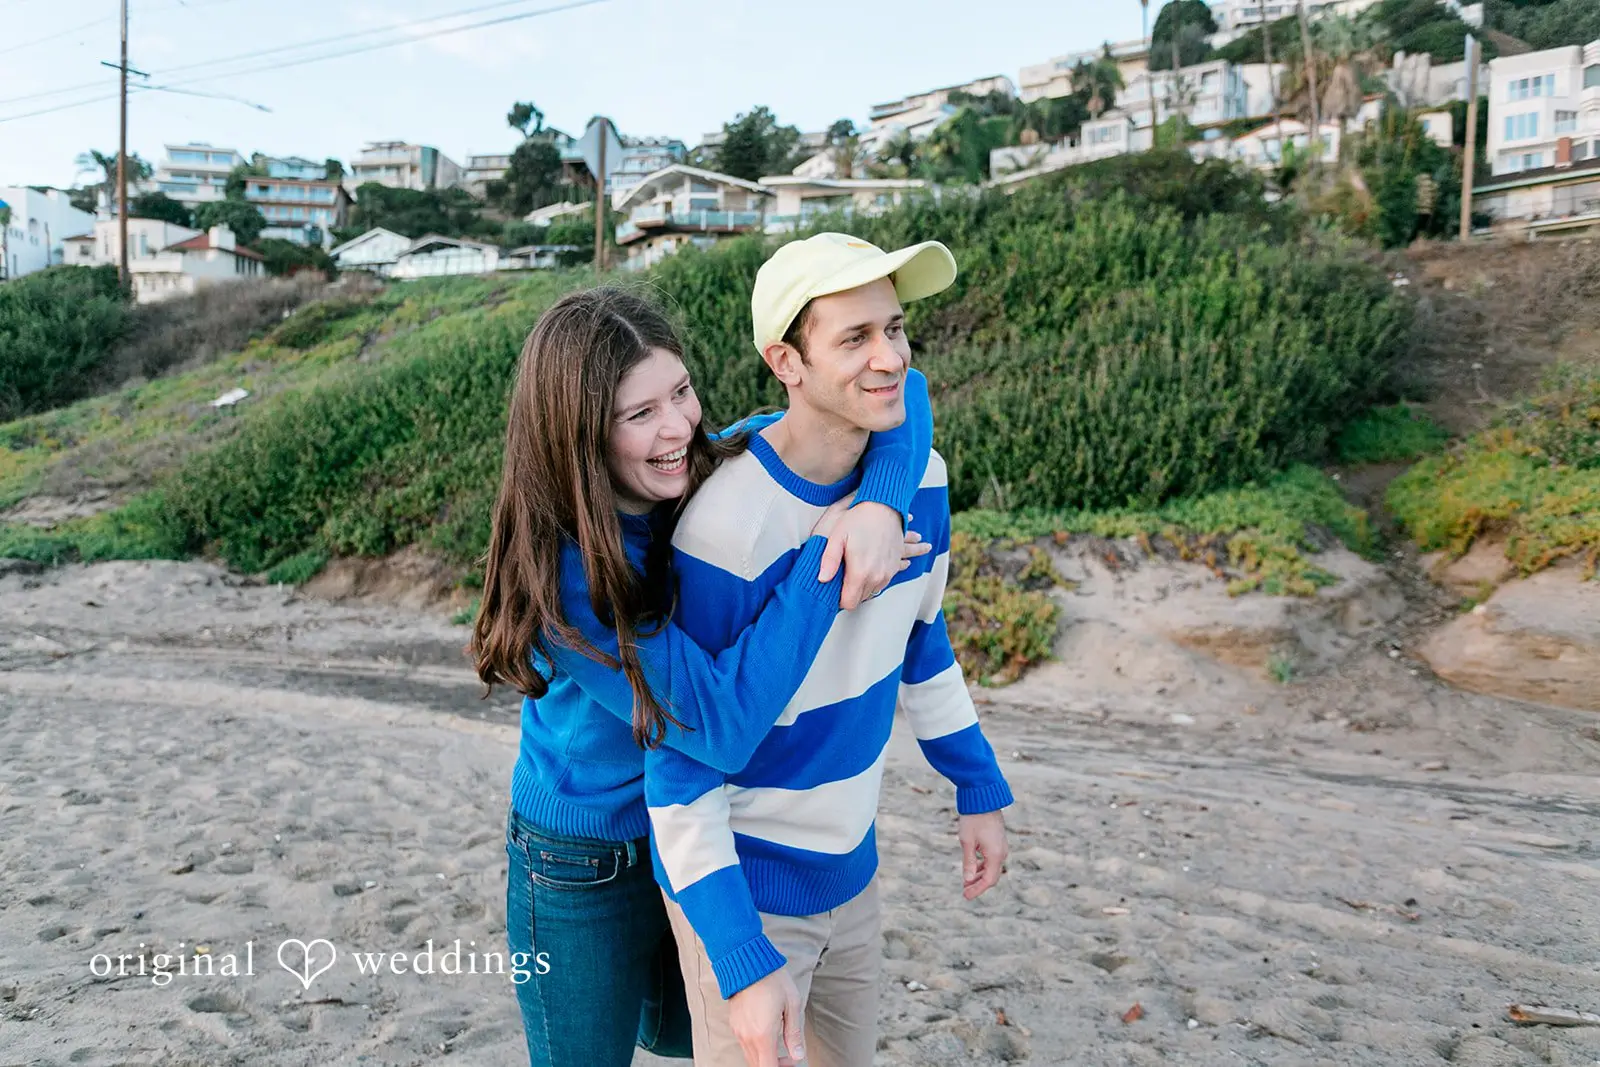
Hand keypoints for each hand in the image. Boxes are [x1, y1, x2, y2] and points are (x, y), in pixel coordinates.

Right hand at [728, 968, 804, 1066]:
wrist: (748, 961)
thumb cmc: (772, 980)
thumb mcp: (791, 1005)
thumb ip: (794, 1034)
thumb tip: (797, 1055)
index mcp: (763, 1034)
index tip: (792, 1062)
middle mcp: (748, 1036)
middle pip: (758, 1066)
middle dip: (774, 1065)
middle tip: (789, 1057)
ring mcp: (738, 1031)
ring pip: (750, 1057)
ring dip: (764, 1058)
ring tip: (779, 1044)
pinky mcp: (734, 1024)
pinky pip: (744, 1045)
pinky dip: (755, 1048)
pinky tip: (766, 1035)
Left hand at [816, 500, 931, 609]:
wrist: (886, 507)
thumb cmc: (860, 519)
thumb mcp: (837, 537)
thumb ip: (829, 560)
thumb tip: (822, 579)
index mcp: (860, 573)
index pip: (848, 603)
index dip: (838, 599)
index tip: (833, 589)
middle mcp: (877, 577)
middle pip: (859, 599)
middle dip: (849, 592)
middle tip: (841, 577)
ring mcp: (888, 573)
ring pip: (871, 592)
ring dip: (862, 586)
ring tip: (853, 570)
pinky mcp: (894, 567)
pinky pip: (882, 583)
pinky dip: (873, 579)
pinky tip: (867, 569)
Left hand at [958, 811, 1007, 900]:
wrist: (983, 797)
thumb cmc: (973, 819)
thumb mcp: (967, 842)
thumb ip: (968, 862)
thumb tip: (968, 880)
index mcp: (995, 854)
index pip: (989, 880)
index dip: (977, 890)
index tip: (966, 896)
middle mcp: (1002, 852)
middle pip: (992, 876)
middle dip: (979, 885)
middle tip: (965, 891)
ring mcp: (1001, 846)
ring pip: (992, 868)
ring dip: (980, 876)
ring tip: (966, 881)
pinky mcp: (998, 841)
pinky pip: (992, 859)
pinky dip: (983, 866)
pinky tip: (972, 868)